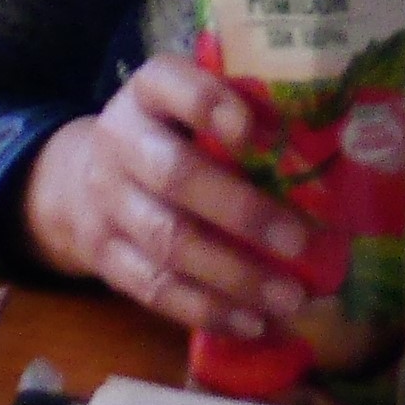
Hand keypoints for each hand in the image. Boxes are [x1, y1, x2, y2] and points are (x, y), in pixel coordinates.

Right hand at [20, 58, 316, 335]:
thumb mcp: (186, 112)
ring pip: (167, 240)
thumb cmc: (166, 142)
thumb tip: (324, 149)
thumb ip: (239, 117)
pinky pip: (154, 287)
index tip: (255, 132)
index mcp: (145, 94)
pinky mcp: (104, 254)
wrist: (80, 179)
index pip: (165, 82)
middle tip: (300, 243)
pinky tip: (252, 323)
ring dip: (235, 275)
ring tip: (290, 299)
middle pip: (174, 175)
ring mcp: (106, 201)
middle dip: (241, 211)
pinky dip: (206, 310)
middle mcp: (118, 141)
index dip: (206, 103)